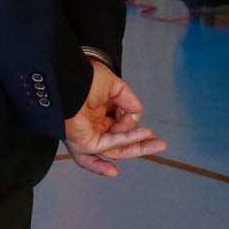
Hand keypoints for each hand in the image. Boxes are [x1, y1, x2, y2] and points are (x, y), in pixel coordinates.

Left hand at [62, 60, 164, 178]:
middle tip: (160, 144)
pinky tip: (143, 136)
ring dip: (137, 147)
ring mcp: (87, 136)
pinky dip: (127, 140)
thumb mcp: (114, 86)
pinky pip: (109, 144)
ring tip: (158, 144)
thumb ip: (128, 101)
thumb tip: (136, 116)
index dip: (133, 129)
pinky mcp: (84, 142)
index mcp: (96, 114)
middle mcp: (91, 127)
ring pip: (115, 149)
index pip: (117, 129)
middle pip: (119, 144)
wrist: (67, 79)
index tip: (148, 127)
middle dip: (141, 145)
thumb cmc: (84, 78)